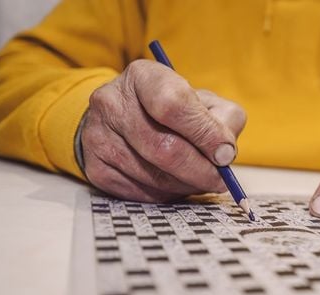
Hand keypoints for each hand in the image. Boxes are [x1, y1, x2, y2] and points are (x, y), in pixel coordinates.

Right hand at [82, 60, 245, 201]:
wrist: (126, 120)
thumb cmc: (176, 111)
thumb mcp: (205, 102)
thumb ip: (224, 120)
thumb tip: (224, 153)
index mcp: (143, 76)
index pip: (173, 105)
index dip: (204, 133)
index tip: (225, 153)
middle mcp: (112, 102)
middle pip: (163, 147)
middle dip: (200, 170)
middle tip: (219, 179)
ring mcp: (97, 135)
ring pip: (153, 175)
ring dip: (185, 184)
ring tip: (199, 179)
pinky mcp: (95, 167)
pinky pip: (140, 192)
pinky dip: (166, 194)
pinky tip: (175, 183)